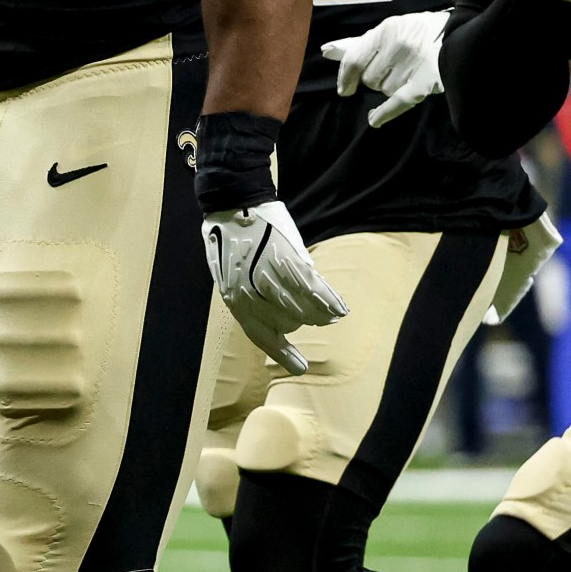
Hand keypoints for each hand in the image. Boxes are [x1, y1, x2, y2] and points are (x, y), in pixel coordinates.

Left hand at [201, 199, 347, 374]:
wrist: (232, 204)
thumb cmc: (229, 238)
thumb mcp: (231, 273)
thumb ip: (252, 294)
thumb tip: (281, 313)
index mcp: (233, 299)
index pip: (261, 336)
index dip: (283, 353)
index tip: (300, 367)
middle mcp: (251, 294)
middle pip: (288, 323)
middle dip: (301, 321)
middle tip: (315, 317)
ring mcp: (270, 279)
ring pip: (304, 310)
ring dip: (320, 314)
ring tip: (331, 315)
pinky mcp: (287, 262)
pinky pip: (314, 290)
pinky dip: (329, 301)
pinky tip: (341, 310)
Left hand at [319, 9, 446, 126]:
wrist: (461, 35)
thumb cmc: (417, 34)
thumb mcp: (387, 31)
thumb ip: (356, 44)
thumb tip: (325, 51)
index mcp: (386, 30)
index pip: (354, 59)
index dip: (344, 77)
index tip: (343, 89)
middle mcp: (398, 45)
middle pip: (369, 78)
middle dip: (374, 79)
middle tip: (392, 70)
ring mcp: (414, 63)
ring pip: (384, 89)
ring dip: (390, 87)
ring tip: (408, 74)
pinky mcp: (428, 80)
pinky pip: (400, 101)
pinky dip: (386, 112)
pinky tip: (374, 119)